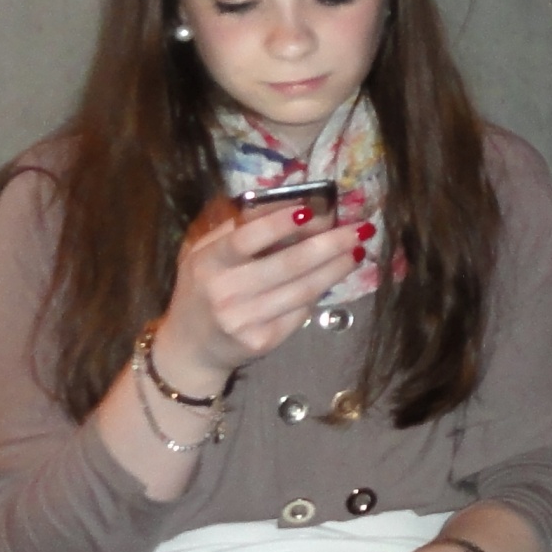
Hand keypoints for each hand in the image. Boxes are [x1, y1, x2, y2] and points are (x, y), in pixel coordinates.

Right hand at [155, 195, 368, 394]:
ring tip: (357, 251)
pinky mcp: (261, 341)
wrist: (190, 348)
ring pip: (303, 290)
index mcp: (209, 262)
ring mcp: (244, 320)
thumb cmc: (203, 288)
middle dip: (330, 244)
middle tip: (361, 229)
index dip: (279, 224)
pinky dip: (320, 293)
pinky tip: (334, 277)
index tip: (312, 211)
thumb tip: (288, 202)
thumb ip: (237, 228)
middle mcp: (224, 291)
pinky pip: (300, 312)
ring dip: (336, 268)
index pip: (245, 239)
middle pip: (288, 264)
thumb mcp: (205, 253)